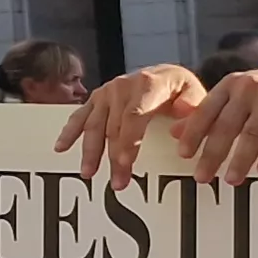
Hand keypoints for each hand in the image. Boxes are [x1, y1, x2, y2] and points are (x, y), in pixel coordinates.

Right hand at [54, 65, 214, 183]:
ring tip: (89, 173)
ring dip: (91, 151)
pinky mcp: (97, 98)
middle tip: (118, 183)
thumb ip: (192, 114)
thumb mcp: (197, 97)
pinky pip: (80, 116)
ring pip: (95, 125)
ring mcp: (108, 92)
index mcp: (149, 84)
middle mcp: (124, 86)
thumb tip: (177, 133)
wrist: (167, 74)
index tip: (125, 162)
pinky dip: (70, 132)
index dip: (128, 140)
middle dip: (114, 157)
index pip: (135, 115)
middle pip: (115, 126)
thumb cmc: (182, 90)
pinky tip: (61, 148)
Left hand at [163, 66, 257, 182]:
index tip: (184, 156)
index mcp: (232, 84)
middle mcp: (250, 86)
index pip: (206, 110)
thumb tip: (173, 133)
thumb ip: (211, 112)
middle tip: (202, 177)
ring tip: (232, 180)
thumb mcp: (241, 97)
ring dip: (240, 158)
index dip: (194, 133)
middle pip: (226, 125)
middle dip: (213, 153)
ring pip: (252, 132)